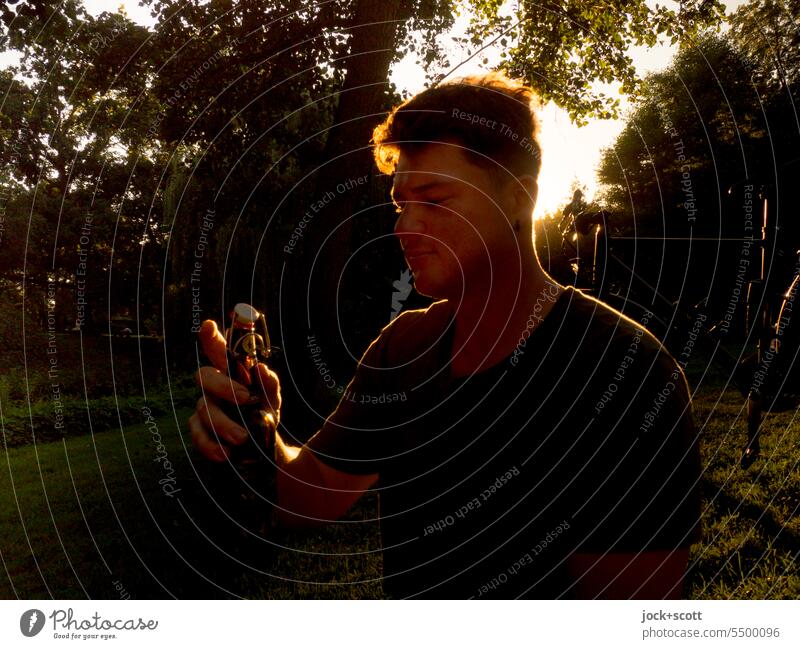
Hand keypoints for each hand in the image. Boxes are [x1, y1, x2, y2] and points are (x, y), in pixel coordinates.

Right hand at [188, 319, 280, 461]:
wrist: (262, 448)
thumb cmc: (263, 414)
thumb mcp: (272, 399)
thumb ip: (269, 384)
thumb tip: (261, 370)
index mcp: (231, 372)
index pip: (218, 350)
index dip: (212, 337)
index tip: (209, 325)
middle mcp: (214, 386)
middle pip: (204, 375)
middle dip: (224, 386)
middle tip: (246, 399)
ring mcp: (204, 407)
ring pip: (203, 409)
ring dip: (224, 424)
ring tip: (243, 438)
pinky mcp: (199, 430)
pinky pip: (198, 435)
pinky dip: (212, 446)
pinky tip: (226, 453)